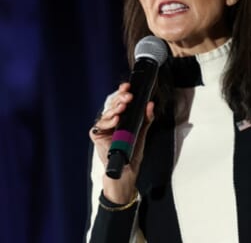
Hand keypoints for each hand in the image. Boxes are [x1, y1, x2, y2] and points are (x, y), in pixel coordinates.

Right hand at [90, 82, 154, 203]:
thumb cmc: (133, 151)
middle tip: (128, 96)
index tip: (128, 86)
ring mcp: (103, 128)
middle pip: (112, 105)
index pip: (120, 101)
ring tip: (123, 107)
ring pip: (106, 114)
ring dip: (114, 109)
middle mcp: (110, 121)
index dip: (122, 92)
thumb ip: (146, 118)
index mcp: (121, 117)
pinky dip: (108, 122)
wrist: (128, 169)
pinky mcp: (97, 136)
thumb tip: (150, 104)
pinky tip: (116, 119)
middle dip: (120, 98)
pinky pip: (100, 126)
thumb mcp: (142, 132)